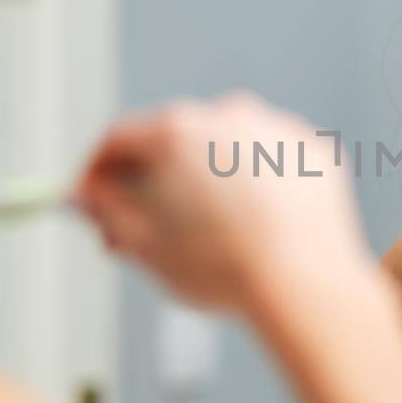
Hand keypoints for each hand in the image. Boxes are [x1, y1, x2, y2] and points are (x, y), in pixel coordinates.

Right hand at [70, 91, 373, 314]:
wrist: (305, 287)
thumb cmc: (225, 270)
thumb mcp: (143, 246)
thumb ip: (106, 212)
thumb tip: (88, 199)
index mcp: (177, 131)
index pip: (118, 139)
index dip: (96, 173)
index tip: (91, 200)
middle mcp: (228, 116)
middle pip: (172, 142)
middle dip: (152, 183)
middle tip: (140, 229)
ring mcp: (276, 130)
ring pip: (226, 151)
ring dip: (207, 182)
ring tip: (205, 235)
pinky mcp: (313, 153)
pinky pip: (271, 164)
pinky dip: (257, 187)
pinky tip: (253, 228)